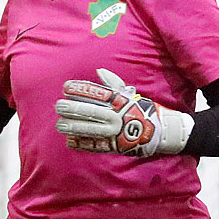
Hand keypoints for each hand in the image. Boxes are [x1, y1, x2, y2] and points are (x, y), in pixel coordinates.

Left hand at [55, 68, 192, 156]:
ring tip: (60, 124)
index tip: (66, 87)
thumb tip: (99, 71)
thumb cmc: (140, 110)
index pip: (97, 94)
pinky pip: (96, 146)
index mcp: (120, 102)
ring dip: (74, 127)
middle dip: (74, 109)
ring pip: (91, 130)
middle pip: (92, 112)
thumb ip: (113, 84)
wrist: (159, 132)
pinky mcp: (115, 147)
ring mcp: (116, 133)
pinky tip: (70, 140)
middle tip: (59, 106)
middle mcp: (117, 117)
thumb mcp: (129, 94)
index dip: (80, 90)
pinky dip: (83, 144)